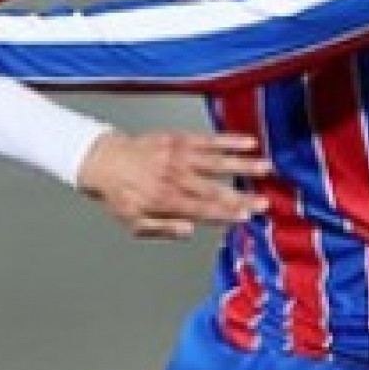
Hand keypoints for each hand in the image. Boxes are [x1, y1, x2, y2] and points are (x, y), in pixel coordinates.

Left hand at [77, 131, 269, 239]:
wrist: (103, 160)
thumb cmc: (120, 194)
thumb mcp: (134, 222)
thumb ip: (163, 228)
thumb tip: (190, 230)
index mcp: (164, 200)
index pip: (202, 209)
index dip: (225, 214)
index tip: (246, 216)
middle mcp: (173, 177)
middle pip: (213, 189)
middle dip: (241, 196)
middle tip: (264, 202)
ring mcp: (177, 156)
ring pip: (215, 161)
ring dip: (242, 165)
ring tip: (265, 168)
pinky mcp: (178, 139)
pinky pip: (207, 139)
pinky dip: (229, 140)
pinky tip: (248, 143)